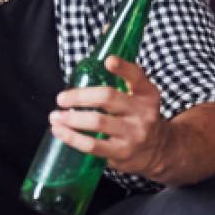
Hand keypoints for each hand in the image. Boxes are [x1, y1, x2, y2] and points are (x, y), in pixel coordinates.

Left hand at [49, 57, 171, 177]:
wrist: (158, 151)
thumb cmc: (140, 118)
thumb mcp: (141, 98)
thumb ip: (125, 81)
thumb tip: (91, 67)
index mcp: (147, 94)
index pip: (137, 77)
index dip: (123, 68)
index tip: (108, 61)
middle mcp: (143, 113)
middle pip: (108, 98)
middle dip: (79, 96)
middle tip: (61, 99)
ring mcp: (133, 134)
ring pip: (97, 122)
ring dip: (71, 118)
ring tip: (55, 116)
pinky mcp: (122, 152)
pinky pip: (92, 145)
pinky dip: (72, 138)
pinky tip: (60, 132)